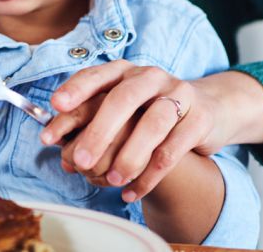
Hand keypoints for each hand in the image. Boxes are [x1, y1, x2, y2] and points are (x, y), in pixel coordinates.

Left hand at [41, 61, 223, 202]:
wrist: (206, 110)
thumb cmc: (149, 113)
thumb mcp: (122, 111)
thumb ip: (92, 125)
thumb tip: (61, 155)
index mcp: (125, 72)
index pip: (97, 75)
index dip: (76, 89)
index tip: (55, 106)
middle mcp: (151, 77)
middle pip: (124, 99)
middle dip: (100, 131)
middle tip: (81, 161)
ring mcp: (179, 94)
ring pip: (153, 124)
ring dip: (130, 156)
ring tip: (112, 180)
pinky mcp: (199, 118)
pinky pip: (174, 148)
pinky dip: (151, 174)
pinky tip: (133, 191)